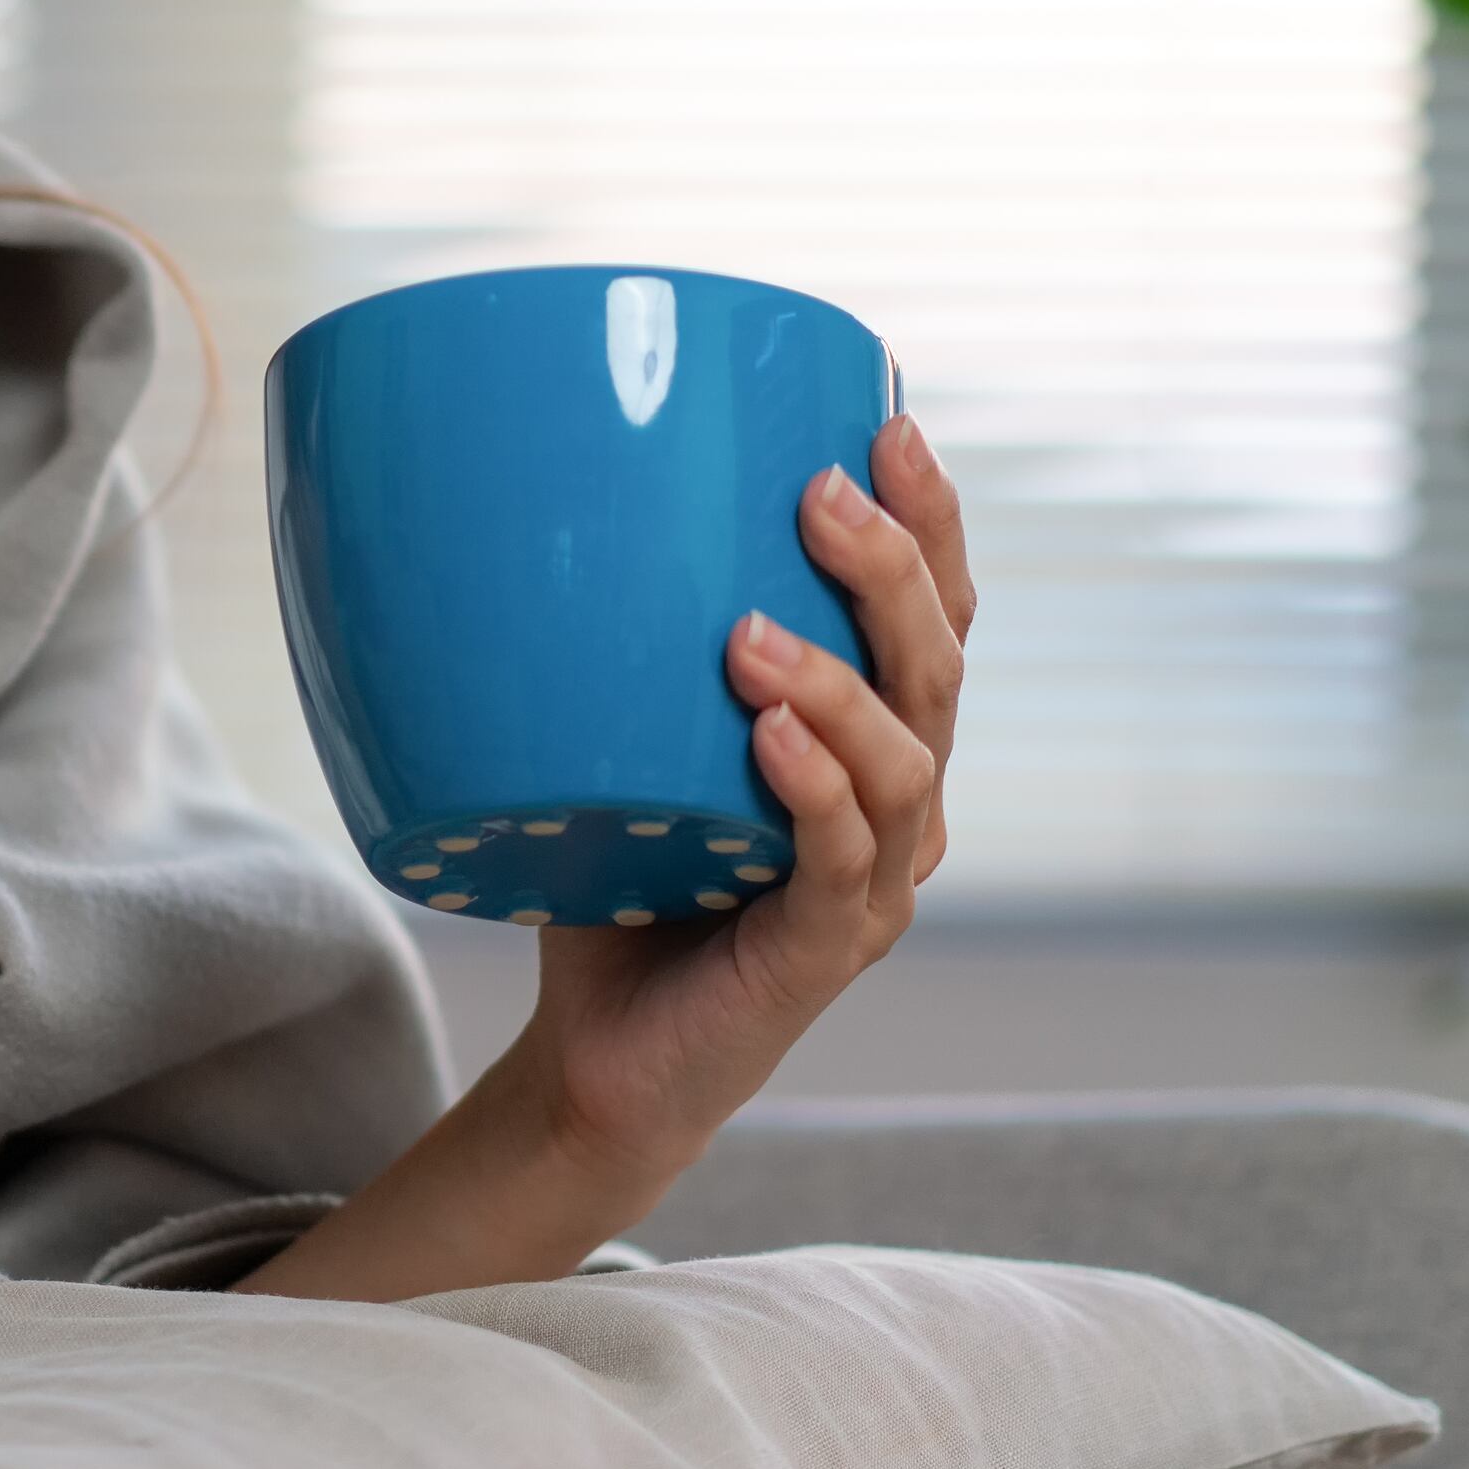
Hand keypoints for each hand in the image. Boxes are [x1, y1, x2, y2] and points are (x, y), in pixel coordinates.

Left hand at [526, 407, 970, 1182]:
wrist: (597, 1052)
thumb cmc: (617, 878)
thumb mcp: (623, 737)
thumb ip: (617, 645)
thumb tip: (528, 500)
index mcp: (873, 733)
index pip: (935, 610)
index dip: (929, 517)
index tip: (887, 416)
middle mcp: (900, 798)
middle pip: (939, 664)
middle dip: (895, 568)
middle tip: (822, 491)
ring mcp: (877, 879)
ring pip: (904, 761)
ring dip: (837, 684)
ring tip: (752, 635)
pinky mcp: (830, 951)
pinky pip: (843, 863)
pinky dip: (814, 794)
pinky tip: (771, 742)